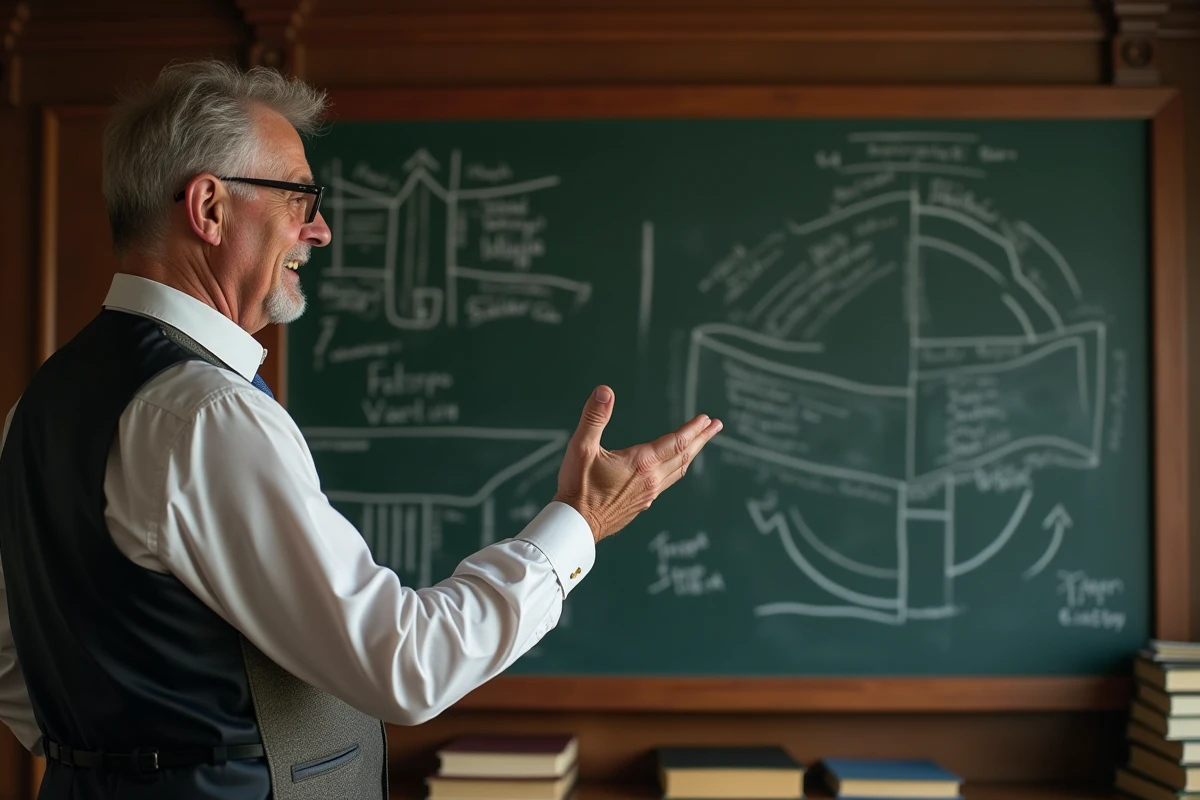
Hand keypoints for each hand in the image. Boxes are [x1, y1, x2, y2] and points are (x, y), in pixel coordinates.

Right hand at [552, 385, 722, 543]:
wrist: (576, 524)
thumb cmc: (577, 487)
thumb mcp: (581, 447)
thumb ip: (594, 417)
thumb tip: (605, 391)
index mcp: (642, 463)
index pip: (677, 441)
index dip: (693, 428)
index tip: (707, 418)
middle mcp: (651, 479)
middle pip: (684, 455)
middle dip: (702, 439)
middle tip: (717, 426)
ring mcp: (649, 494)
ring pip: (678, 471)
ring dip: (691, 454)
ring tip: (700, 444)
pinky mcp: (642, 504)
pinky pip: (667, 483)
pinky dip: (677, 470)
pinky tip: (674, 469)